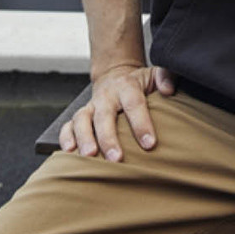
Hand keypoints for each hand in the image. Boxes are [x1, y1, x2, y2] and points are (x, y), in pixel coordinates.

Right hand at [58, 64, 176, 161]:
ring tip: (89, 157)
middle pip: (105, 116)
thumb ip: (165, 76)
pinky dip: (66, 138)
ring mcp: (90, 106)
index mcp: (127, 86)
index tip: (149, 144)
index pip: (134, 104)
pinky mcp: (79, 116)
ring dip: (84, 139)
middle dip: (109, 138)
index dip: (141, 124)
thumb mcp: (154, 75)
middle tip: (116, 158)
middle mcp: (106, 96)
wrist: (115, 76)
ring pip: (82, 120)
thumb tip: (169, 89)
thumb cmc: (138, 83)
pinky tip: (69, 153)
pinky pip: (68, 126)